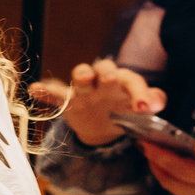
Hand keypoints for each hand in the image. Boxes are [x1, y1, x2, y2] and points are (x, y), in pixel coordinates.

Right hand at [30, 61, 166, 146]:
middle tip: (111, 79)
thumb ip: (151, 101)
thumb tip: (159, 102)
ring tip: (83, 78)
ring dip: (81, 75)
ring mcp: (84, 90)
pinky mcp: (67, 100)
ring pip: (81, 76)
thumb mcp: (140, 110)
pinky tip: (35, 89)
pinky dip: (44, 90)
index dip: (139, 92)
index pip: (132, 80)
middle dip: (107, 73)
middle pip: (105, 69)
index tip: (143, 108)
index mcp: (123, 82)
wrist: (103, 126)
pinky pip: (54, 93)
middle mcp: (104, 81)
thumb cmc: (124, 111)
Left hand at [138, 137, 194, 194]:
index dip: (156, 153)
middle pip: (169, 181)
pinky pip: (188, 192)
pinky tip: (178, 167)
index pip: (175, 166)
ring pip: (177, 189)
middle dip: (154, 164)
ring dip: (163, 173)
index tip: (142, 140)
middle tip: (142, 144)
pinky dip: (176, 179)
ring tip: (155, 154)